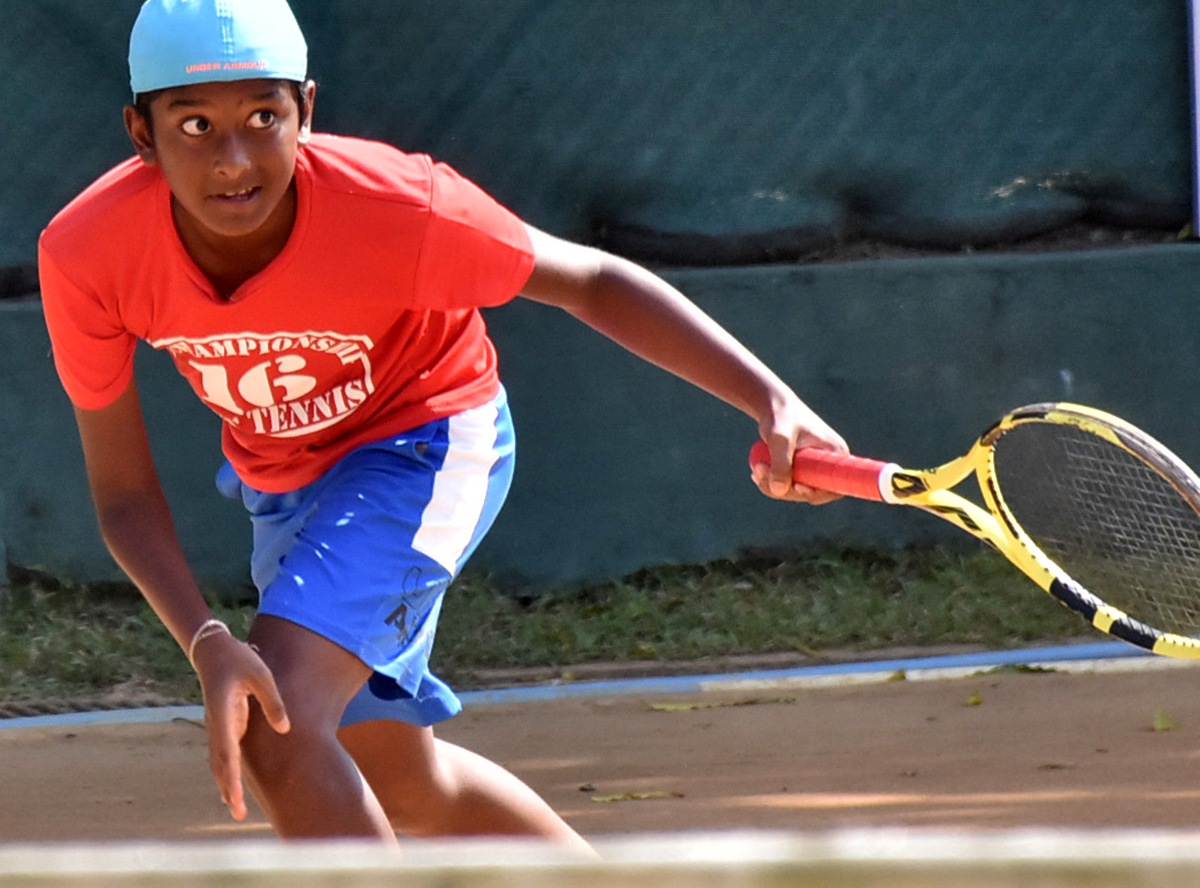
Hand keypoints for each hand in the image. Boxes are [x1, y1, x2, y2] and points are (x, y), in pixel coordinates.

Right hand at [191, 633, 290, 820]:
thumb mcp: (261, 674)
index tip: (234, 796)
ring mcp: (217, 726)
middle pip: (220, 763)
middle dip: (228, 789)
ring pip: (219, 761)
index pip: (227, 751)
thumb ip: (273, 701)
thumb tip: (285, 729)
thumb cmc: (239, 659)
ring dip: (226, 784)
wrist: (213, 651)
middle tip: (237, 814)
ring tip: (235, 808)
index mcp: (223, 713)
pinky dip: (226, 771)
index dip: (230, 776)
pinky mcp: (222, 724)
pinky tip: (232, 786)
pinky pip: (223, 753)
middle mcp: (216, 724)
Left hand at [751, 396, 848, 503]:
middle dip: (783, 488)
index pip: (834, 486)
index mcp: (835, 453)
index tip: (797, 486)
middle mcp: (829, 462)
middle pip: (810, 492)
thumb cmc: (780, 416)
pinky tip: (757, 473)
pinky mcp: (802, 468)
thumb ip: (780, 463)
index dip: (817, 493)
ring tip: (756, 468)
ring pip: (795, 490)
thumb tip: (779, 490)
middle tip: (759, 471)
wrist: (773, 405)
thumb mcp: (779, 439)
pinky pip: (789, 484)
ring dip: (772, 486)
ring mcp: (815, 466)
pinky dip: (771, 482)